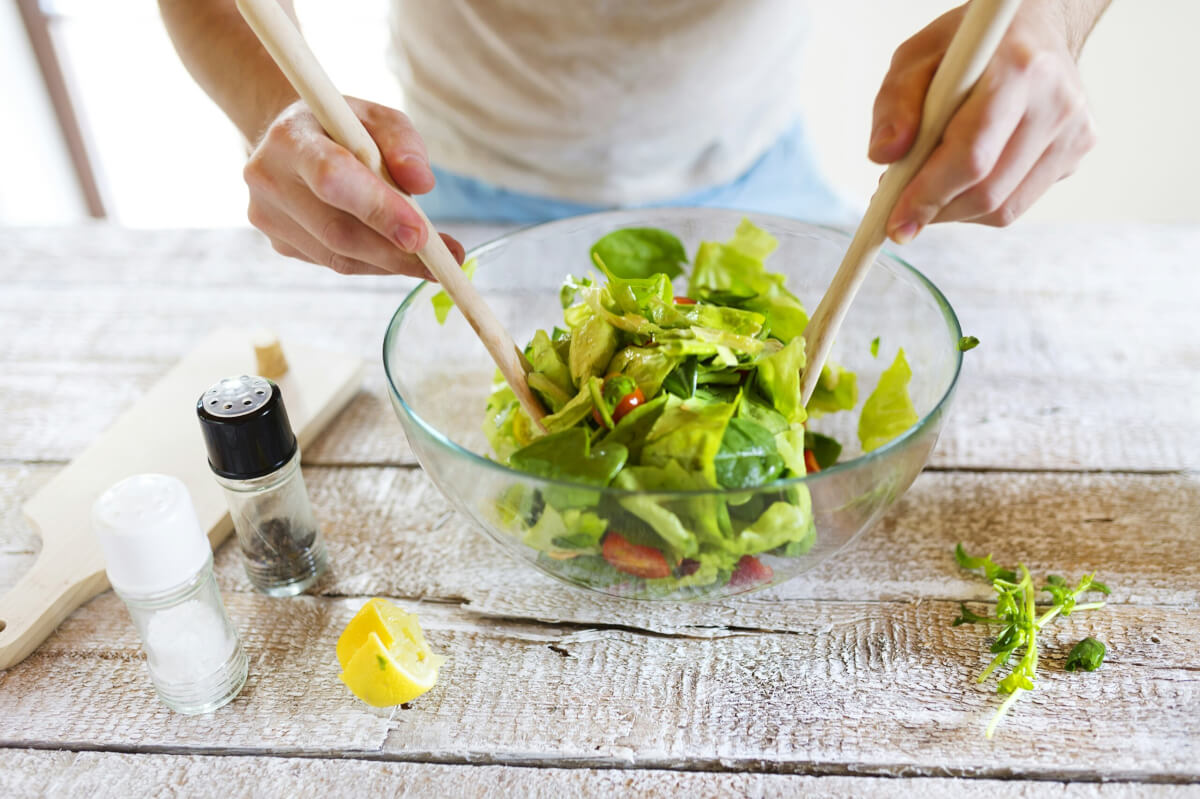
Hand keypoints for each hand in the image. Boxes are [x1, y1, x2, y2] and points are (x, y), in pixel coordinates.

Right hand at [244, 97, 463, 275]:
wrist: (292, 140)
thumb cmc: (342, 127)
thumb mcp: (377, 118)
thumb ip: (403, 143)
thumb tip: (422, 181)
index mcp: (289, 137)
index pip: (333, 178)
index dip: (378, 209)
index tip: (420, 234)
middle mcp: (268, 178)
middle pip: (336, 230)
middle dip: (393, 251)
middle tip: (441, 261)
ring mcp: (268, 216)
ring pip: (338, 257)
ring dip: (390, 263)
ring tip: (432, 261)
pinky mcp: (279, 243)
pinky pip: (335, 264)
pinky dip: (374, 263)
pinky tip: (396, 254)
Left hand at [870, 1, 1097, 242]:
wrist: (1034, 28)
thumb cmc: (970, 46)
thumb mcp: (917, 57)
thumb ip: (895, 104)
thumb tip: (884, 156)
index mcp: (1018, 69)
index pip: (971, 155)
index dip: (928, 196)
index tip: (895, 222)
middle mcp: (1057, 102)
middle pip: (988, 191)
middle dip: (936, 211)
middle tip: (902, 210)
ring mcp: (1075, 130)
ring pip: (1004, 208)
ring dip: (955, 213)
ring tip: (929, 189)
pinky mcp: (1077, 151)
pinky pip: (1018, 202)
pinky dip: (980, 205)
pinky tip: (963, 178)